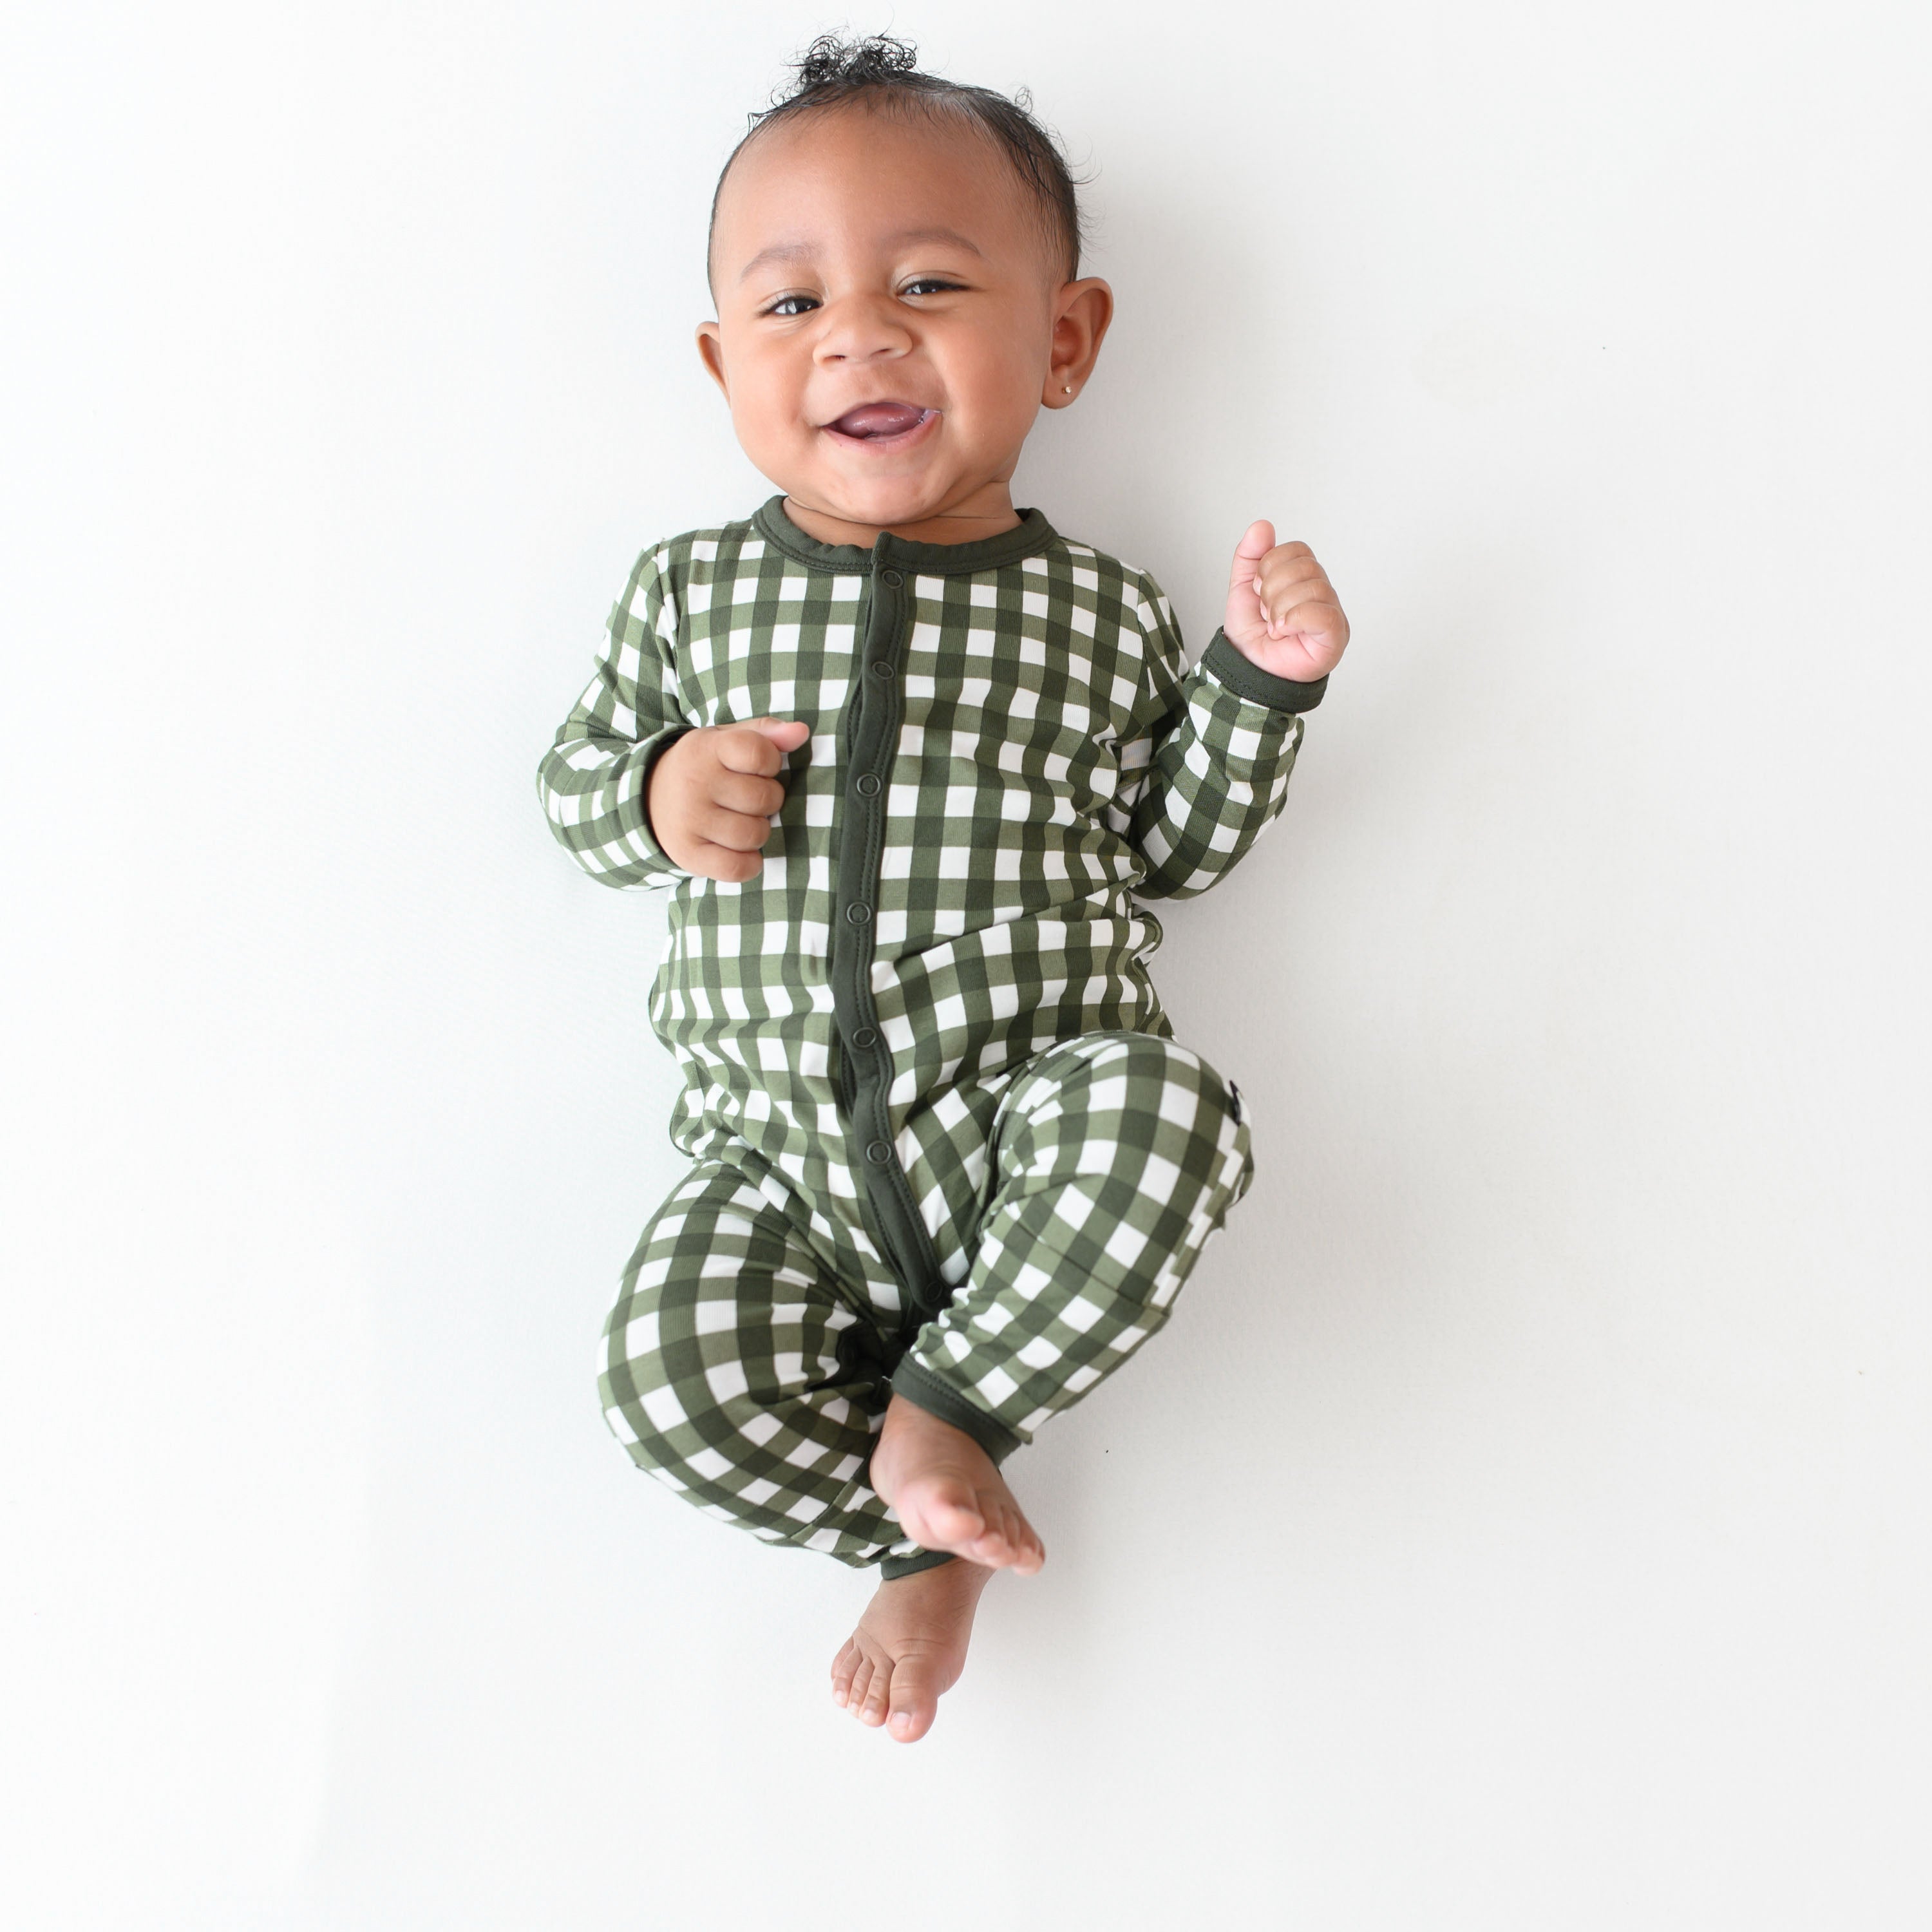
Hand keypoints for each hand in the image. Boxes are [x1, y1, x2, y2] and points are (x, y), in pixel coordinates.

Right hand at [647, 717, 810, 880]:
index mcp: (707, 749)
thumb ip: (766, 734)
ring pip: (754, 834)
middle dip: (768, 801)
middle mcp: (695, 783)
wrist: (649, 798)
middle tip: (749, 799)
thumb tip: (801, 732)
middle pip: (764, 798)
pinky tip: (740, 850)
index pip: (760, 754)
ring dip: (759, 832)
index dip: (771, 764)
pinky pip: (737, 868)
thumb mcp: (727, 740)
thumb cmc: (703, 767)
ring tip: (742, 821)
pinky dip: (749, 864)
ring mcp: (689, 820)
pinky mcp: (688, 854)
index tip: (759, 768)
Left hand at [1221, 521, 1350, 683]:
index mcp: (1305, 579)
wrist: (1249, 672)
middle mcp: (1323, 593)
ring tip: (1274, 627)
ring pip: (1313, 587)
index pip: (1298, 549)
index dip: (1270, 566)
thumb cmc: (1252, 636)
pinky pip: (1322, 613)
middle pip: (1305, 566)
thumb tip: (1262, 525)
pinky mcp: (1336, 636)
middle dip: (1273, 590)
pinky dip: (1294, 619)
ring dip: (1280, 608)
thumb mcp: (1242, 590)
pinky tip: (1283, 632)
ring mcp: (1333, 614)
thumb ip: (1250, 557)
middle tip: (1267, 613)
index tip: (1259, 592)